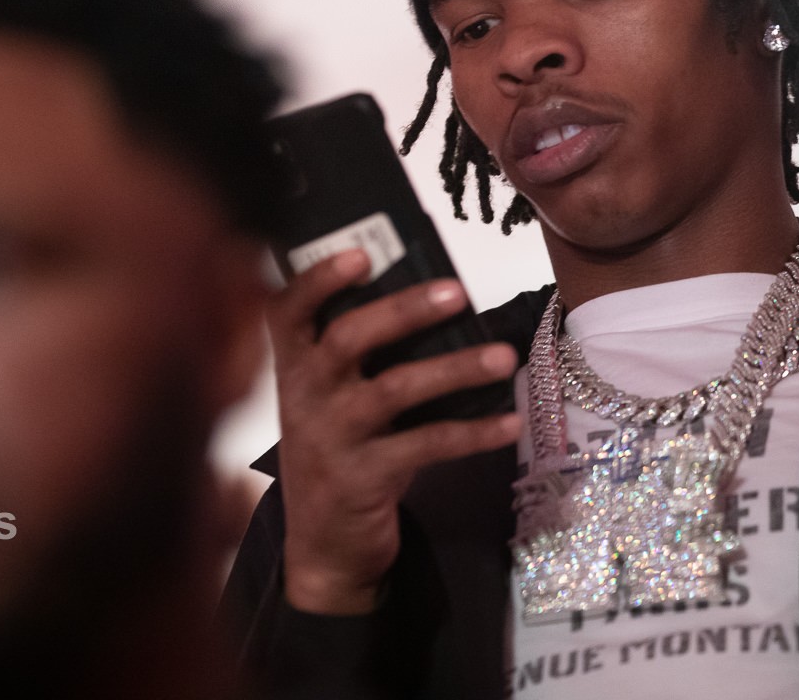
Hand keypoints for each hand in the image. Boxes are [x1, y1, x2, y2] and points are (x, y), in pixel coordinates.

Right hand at [268, 248, 521, 614]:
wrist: (323, 544)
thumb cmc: (338, 448)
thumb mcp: (328, 398)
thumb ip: (358, 354)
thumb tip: (432, 297)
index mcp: (293, 366)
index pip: (288, 309)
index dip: (318, 278)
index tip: (361, 254)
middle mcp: (305, 396)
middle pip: (348, 338)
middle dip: (405, 310)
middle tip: (458, 293)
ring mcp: (333, 438)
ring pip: (396, 389)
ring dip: (456, 368)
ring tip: (504, 356)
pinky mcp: (365, 478)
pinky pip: (427, 445)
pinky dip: (474, 431)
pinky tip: (510, 421)